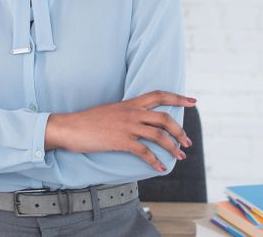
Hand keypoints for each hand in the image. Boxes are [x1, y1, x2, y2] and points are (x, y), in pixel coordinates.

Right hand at [45, 90, 195, 171]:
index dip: (178, 97)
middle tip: (187, 142)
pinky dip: (155, 161)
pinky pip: (145, 152)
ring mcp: (127, 126)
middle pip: (165, 118)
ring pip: (159, 135)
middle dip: (180, 130)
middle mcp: (132, 112)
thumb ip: (127, 113)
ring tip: (180, 156)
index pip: (159, 95)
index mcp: (130, 103)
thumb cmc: (88, 121)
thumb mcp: (111, 111)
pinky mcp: (121, 141)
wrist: (70, 127)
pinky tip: (160, 168)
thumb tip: (139, 121)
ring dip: (173, 147)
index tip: (193, 101)